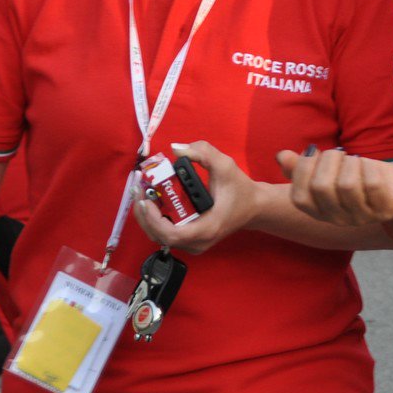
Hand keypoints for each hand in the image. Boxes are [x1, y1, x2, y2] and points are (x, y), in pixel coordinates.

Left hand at [131, 141, 262, 254]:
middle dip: (144, 213)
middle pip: (159, 236)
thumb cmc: (240, 189)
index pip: (172, 235)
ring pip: (159, 236)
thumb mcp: (225, 166)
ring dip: (146, 215)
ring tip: (142, 191)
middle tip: (138, 188)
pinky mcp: (189, 240)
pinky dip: (154, 218)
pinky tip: (151, 199)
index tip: (146, 199)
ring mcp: (193, 244)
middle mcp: (198, 242)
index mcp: (207, 228)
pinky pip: (165, 233)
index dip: (154, 220)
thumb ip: (203, 153)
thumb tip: (176, 148)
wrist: (253, 207)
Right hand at [278, 147, 392, 226]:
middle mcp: (339, 219)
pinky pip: (372, 184)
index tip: (314, 153)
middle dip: (328, 160)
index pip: (300, 197)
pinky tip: (369, 165)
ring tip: (354, 159)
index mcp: (321, 212)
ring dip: (349, 163)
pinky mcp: (386, 209)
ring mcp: (363, 217)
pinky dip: (368, 167)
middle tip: (338, 152)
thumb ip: (303, 167)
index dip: (303, 169)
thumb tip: (281, 156)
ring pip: (347, 185)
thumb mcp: (329, 171)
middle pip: (322, 187)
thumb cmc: (359, 177)